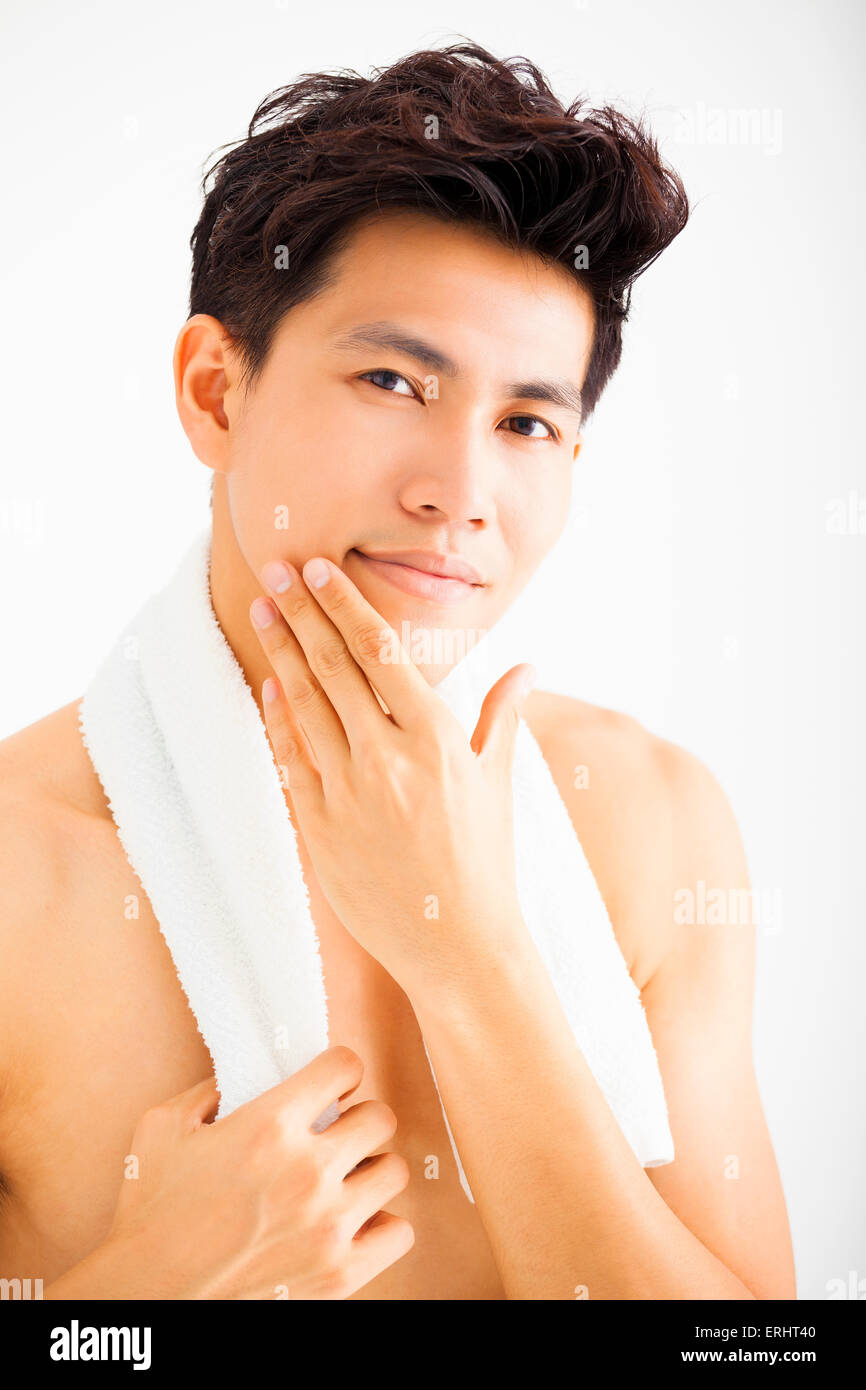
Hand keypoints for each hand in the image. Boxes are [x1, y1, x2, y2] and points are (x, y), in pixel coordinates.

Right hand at [102, 1047, 412, 1299]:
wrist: (148, 1296)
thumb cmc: (150, 1213)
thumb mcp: (163, 1126)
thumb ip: (211, 1089)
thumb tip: (248, 1074)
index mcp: (270, 1126)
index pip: (346, 1066)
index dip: (338, 1069)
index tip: (329, 1085)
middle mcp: (309, 1171)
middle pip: (380, 1118)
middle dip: (358, 1117)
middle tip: (336, 1132)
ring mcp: (329, 1225)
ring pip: (394, 1171)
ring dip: (371, 1167)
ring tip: (344, 1177)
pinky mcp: (339, 1273)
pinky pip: (399, 1231)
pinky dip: (380, 1223)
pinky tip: (351, 1221)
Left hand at [249, 554, 535, 997]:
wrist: (458, 946)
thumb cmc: (486, 861)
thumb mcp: (499, 782)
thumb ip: (503, 717)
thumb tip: (527, 667)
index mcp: (438, 738)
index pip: (382, 653)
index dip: (346, 606)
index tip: (320, 570)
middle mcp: (390, 757)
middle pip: (336, 667)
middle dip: (303, 613)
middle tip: (275, 569)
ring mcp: (350, 791)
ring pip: (307, 704)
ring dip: (282, 652)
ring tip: (264, 610)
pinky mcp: (321, 827)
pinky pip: (292, 758)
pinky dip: (278, 717)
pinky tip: (269, 684)